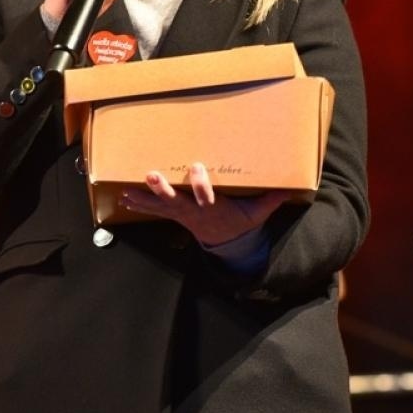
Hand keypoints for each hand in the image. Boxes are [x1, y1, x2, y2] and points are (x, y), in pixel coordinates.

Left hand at [120, 162, 289, 247]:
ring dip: (144, 197)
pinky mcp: (174, 216)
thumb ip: (270, 200)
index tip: (198, 166)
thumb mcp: (258, 214)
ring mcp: (181, 215)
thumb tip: (290, 188)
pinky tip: (123, 198)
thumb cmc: (241, 223)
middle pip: (176, 201)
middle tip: (152, 175)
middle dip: (163, 189)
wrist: (227, 245)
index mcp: (214, 208)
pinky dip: (139, 204)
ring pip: (160, 206)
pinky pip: (154, 210)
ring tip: (126, 190)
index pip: (206, 196)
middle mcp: (194, 212)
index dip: (201, 184)